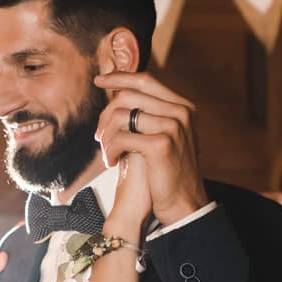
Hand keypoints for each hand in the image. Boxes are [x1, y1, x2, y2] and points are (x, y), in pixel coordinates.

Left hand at [94, 71, 210, 226]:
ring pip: (121, 116)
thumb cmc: (166, 173)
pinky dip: (110, 150)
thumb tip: (119, 94)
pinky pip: (121, 137)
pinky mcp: (160, 145)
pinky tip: (111, 163)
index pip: (145, 81)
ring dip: (106, 137)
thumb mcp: (162, 137)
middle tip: (98, 137)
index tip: (99, 80)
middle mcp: (180, 112)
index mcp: (182, 107)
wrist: (183, 204)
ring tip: (107, 153)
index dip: (119, 77)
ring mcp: (173, 126)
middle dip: (105, 116)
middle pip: (128, 96)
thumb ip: (148, 115)